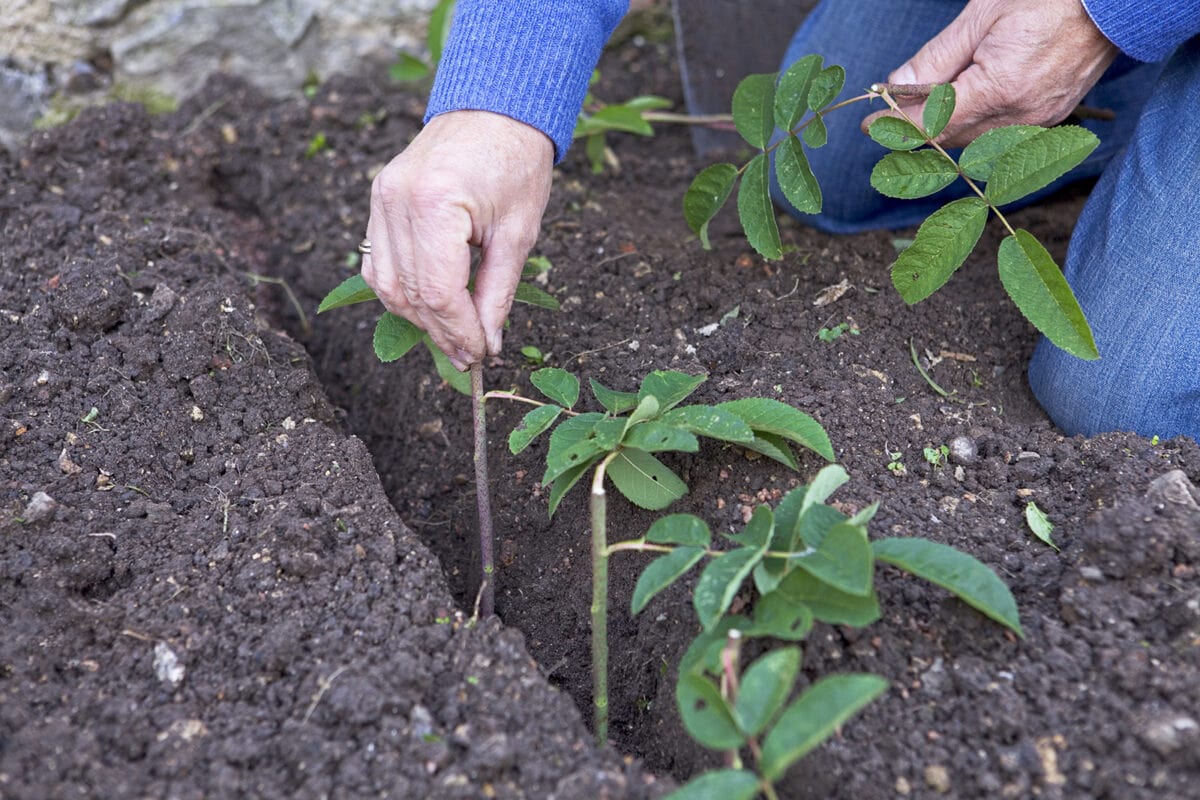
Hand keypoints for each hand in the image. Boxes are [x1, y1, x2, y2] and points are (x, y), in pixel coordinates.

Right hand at [362, 110, 553, 368]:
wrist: (495, 108)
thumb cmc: (516, 163)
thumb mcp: (518, 234)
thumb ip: (497, 293)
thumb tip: (488, 344)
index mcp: (434, 205)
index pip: (438, 292)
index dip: (458, 332)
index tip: (480, 355)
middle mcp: (396, 201)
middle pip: (410, 293)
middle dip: (440, 332)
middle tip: (469, 358)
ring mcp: (381, 199)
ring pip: (386, 284)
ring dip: (418, 318)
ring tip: (452, 340)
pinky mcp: (378, 199)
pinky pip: (377, 262)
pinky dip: (399, 292)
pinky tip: (427, 309)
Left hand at [867, 0, 1118, 146]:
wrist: (1114, 2)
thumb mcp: (982, 16)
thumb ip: (937, 58)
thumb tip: (898, 84)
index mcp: (1002, 89)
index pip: (934, 123)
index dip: (898, 126)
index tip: (869, 125)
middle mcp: (1021, 116)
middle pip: (951, 138)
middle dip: (916, 129)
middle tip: (886, 117)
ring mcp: (1039, 122)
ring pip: (974, 141)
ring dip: (943, 131)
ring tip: (916, 114)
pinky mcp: (1050, 119)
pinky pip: (999, 135)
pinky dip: (973, 127)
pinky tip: (957, 113)